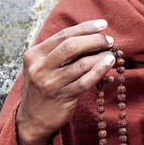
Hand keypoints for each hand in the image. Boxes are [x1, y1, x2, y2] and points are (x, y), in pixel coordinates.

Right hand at [16, 19, 115, 144]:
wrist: (32, 119)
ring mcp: (50, 84)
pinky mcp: (62, 97)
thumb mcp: (42, 67)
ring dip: (100, 56)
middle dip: (94, 40)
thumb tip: (90, 36)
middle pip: (72, 46)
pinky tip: (109, 63)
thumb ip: (59, 52)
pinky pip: (85, 81)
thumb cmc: (43, 88)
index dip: (85, 28)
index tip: (103, 24)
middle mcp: (39, 68)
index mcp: (34, 55)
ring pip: (81, 64)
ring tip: (111, 52)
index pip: (63, 35)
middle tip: (109, 40)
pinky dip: (100, 70)